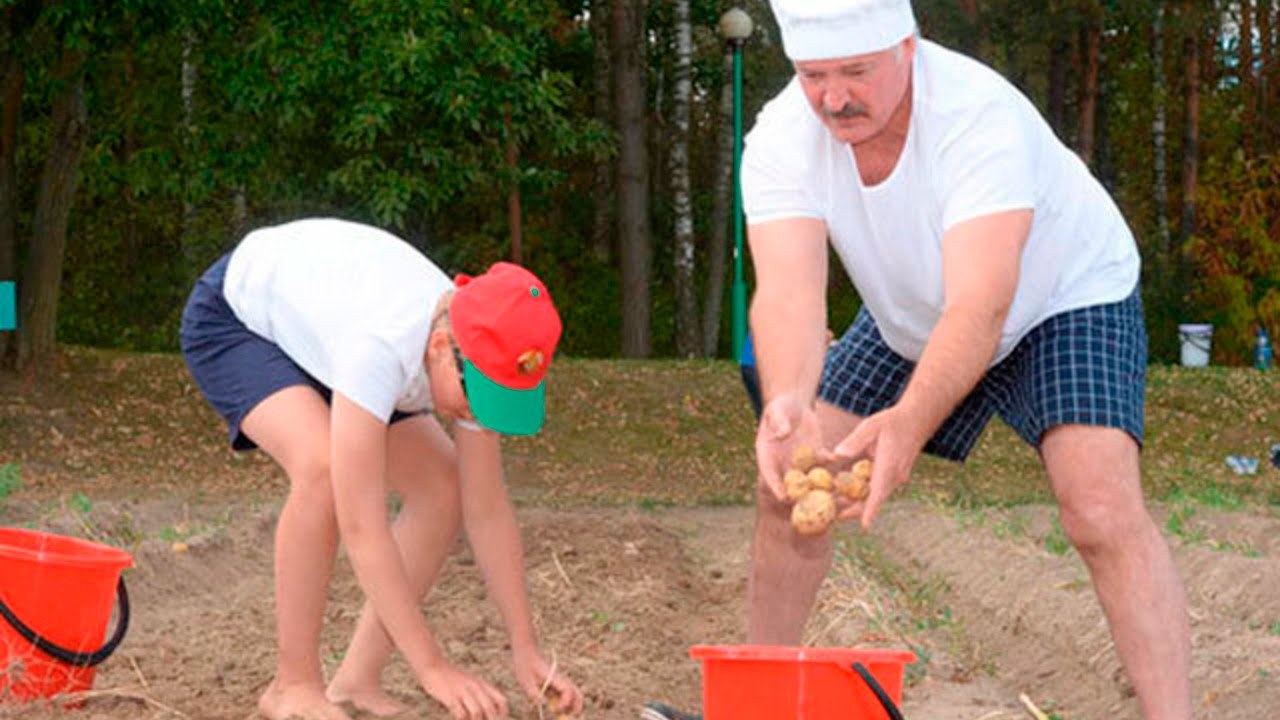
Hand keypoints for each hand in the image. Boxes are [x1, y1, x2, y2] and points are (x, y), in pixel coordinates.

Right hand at [420, 660, 508, 718]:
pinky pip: (460, 713)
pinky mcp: (450, 697)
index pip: (502, 701)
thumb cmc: (452, 677)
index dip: (502, 714)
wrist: (433, 665)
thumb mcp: (471, 681)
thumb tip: (490, 711)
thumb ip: (481, 692)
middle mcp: (475, 687)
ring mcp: (463, 692)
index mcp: (482, 684)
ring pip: (477, 712)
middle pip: (490, 709)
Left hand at [512, 649, 583, 715]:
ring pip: (576, 695)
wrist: (527, 654)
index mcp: (555, 678)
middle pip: (578, 694)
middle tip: (569, 717)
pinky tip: (556, 709)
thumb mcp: (526, 681)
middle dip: (576, 708)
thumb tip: (544, 705)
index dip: (565, 703)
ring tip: (564, 715)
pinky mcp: (558, 684)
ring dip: (573, 706)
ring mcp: (561, 682)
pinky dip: (568, 704)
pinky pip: (568, 695)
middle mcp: (561, 680)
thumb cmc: (525, 667)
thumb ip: (534, 694)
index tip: (555, 710)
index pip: (568, 691)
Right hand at [755, 392, 825, 502]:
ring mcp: (801, 462)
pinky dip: (834, 472)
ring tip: (833, 498)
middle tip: (811, 507)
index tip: (783, 497)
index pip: (769, 474)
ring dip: (821, 489)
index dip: (775, 486)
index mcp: (768, 456)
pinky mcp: (817, 456)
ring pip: (811, 480)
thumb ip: (779, 422)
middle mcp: (784, 463)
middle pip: (791, 484)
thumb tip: (783, 434)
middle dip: (801, 496)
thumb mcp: (777, 411)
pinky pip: (825, 466)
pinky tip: (847, 477)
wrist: (795, 404)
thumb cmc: (780, 406)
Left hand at [831, 405, 927, 529]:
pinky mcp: (894, 476)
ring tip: (836, 505)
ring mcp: (896, 478)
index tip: (865, 526)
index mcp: (889, 465)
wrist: (916, 421)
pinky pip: (879, 489)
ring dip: (858, 502)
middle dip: (856, 510)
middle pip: (875, 499)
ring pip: (876, 495)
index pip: (880, 492)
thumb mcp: (871, 426)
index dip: (871, 510)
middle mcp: (895, 476)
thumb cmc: (892, 422)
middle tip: (834, 517)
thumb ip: (855, 441)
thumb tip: (838, 454)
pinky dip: (865, 493)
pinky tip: (848, 492)